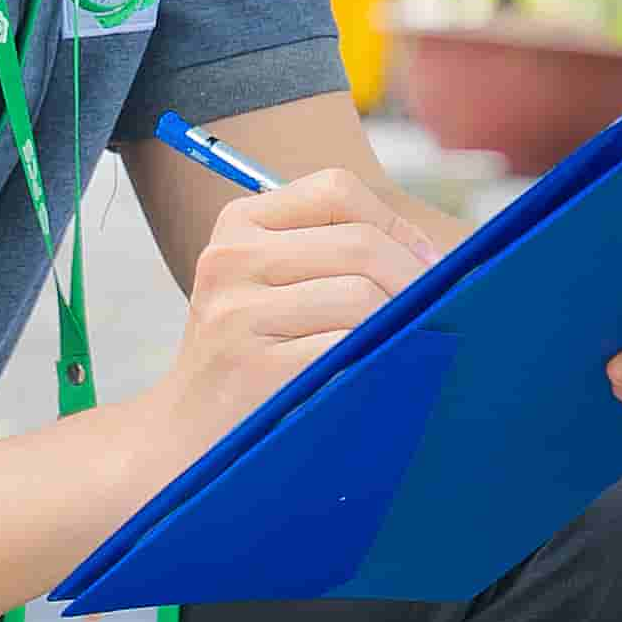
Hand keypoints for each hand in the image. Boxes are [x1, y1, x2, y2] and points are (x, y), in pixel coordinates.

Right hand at [162, 167, 428, 444]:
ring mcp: (237, 313)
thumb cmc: (249, 353)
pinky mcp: (254, 367)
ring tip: (403, 343)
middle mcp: (231, 259)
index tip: (422, 263)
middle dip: (413, 278)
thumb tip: (429, 254)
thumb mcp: (267, 283)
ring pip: (361, 295)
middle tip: (435, 310)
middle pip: (359, 243)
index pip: (336, 189)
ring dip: (398, 323)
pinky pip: (346, 346)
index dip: (393, 222)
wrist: (185, 432)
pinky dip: (376, 356)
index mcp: (239, 224)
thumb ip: (331, 252)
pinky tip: (378, 370)